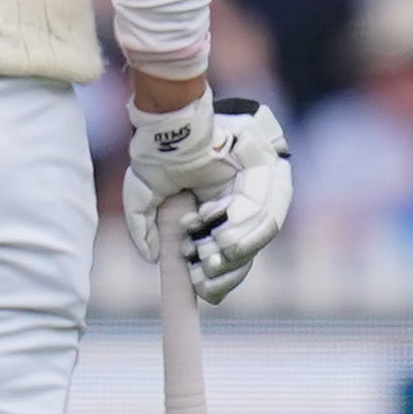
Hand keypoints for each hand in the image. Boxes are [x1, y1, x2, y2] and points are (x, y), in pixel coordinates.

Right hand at [126, 94, 292, 305]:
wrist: (168, 124)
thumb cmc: (157, 155)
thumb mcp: (143, 199)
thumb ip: (144, 229)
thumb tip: (154, 258)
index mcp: (218, 209)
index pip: (229, 252)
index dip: (218, 277)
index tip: (199, 290)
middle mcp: (242, 199)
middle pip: (249, 248)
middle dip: (227, 270)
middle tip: (203, 278)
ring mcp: (259, 184)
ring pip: (262, 231)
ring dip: (236, 253)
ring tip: (209, 258)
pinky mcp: (269, 168)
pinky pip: (268, 207)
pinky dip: (246, 229)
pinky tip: (221, 237)